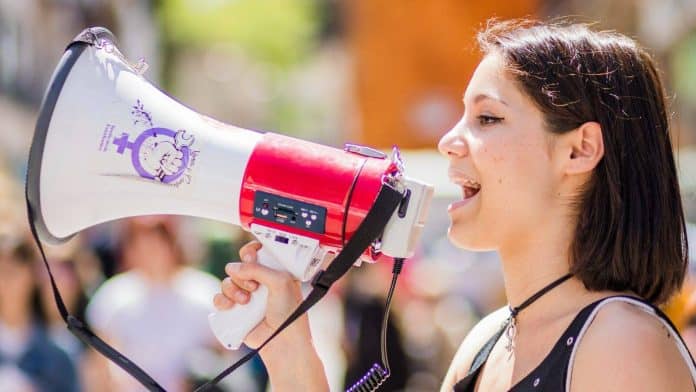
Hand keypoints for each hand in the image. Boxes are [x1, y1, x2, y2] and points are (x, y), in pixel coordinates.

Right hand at [212, 241, 328, 390]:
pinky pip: (219, 299)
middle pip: (238, 266)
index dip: (250, 252)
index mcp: (274, 272)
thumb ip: (258, 268)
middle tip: (254, 286)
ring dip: (233, 288)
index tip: (250, 257)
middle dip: (242, 274)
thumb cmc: (288, 313)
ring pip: (227, 281)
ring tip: (246, 300)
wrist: (282, 341)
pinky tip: (231, 306)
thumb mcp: (280, 282)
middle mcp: (259, 282)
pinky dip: (221, 300)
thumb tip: (234, 267)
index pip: (257, 253)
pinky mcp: (235, 311)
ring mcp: (246, 296)